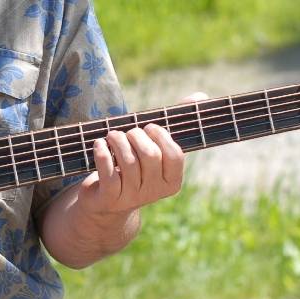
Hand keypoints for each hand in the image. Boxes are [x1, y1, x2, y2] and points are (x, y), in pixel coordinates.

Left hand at [74, 92, 207, 218]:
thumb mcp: (154, 150)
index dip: (162, 136)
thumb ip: (175, 124)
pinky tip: (99, 145)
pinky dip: (103, 153)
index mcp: (172, 181)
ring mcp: (132, 197)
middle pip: (150, 155)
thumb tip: (200, 96)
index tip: (149, 127)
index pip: (175, 155)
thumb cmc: (134, 167)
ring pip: (128, 161)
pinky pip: (108, 172)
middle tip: (128, 132)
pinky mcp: (110, 199)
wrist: (105, 202)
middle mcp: (154, 192)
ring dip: (117, 140)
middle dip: (136, 136)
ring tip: (112, 136)